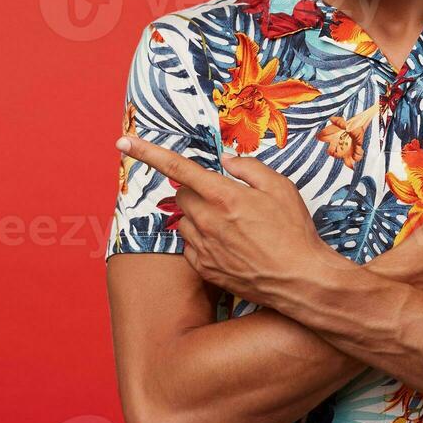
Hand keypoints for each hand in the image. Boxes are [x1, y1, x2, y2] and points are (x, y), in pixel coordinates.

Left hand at [113, 136, 333, 305]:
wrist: (300, 279)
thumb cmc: (294, 231)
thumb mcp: (280, 187)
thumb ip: (248, 168)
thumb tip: (226, 161)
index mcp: (223, 195)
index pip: (176, 167)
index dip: (147, 152)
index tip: (123, 142)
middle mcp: (207, 220)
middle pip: (182, 195)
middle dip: (197, 190)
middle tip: (225, 197)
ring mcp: (203, 247)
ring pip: (185, 221)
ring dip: (200, 217)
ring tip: (233, 226)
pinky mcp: (204, 268)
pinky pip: (191, 247)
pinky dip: (203, 241)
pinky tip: (230, 246)